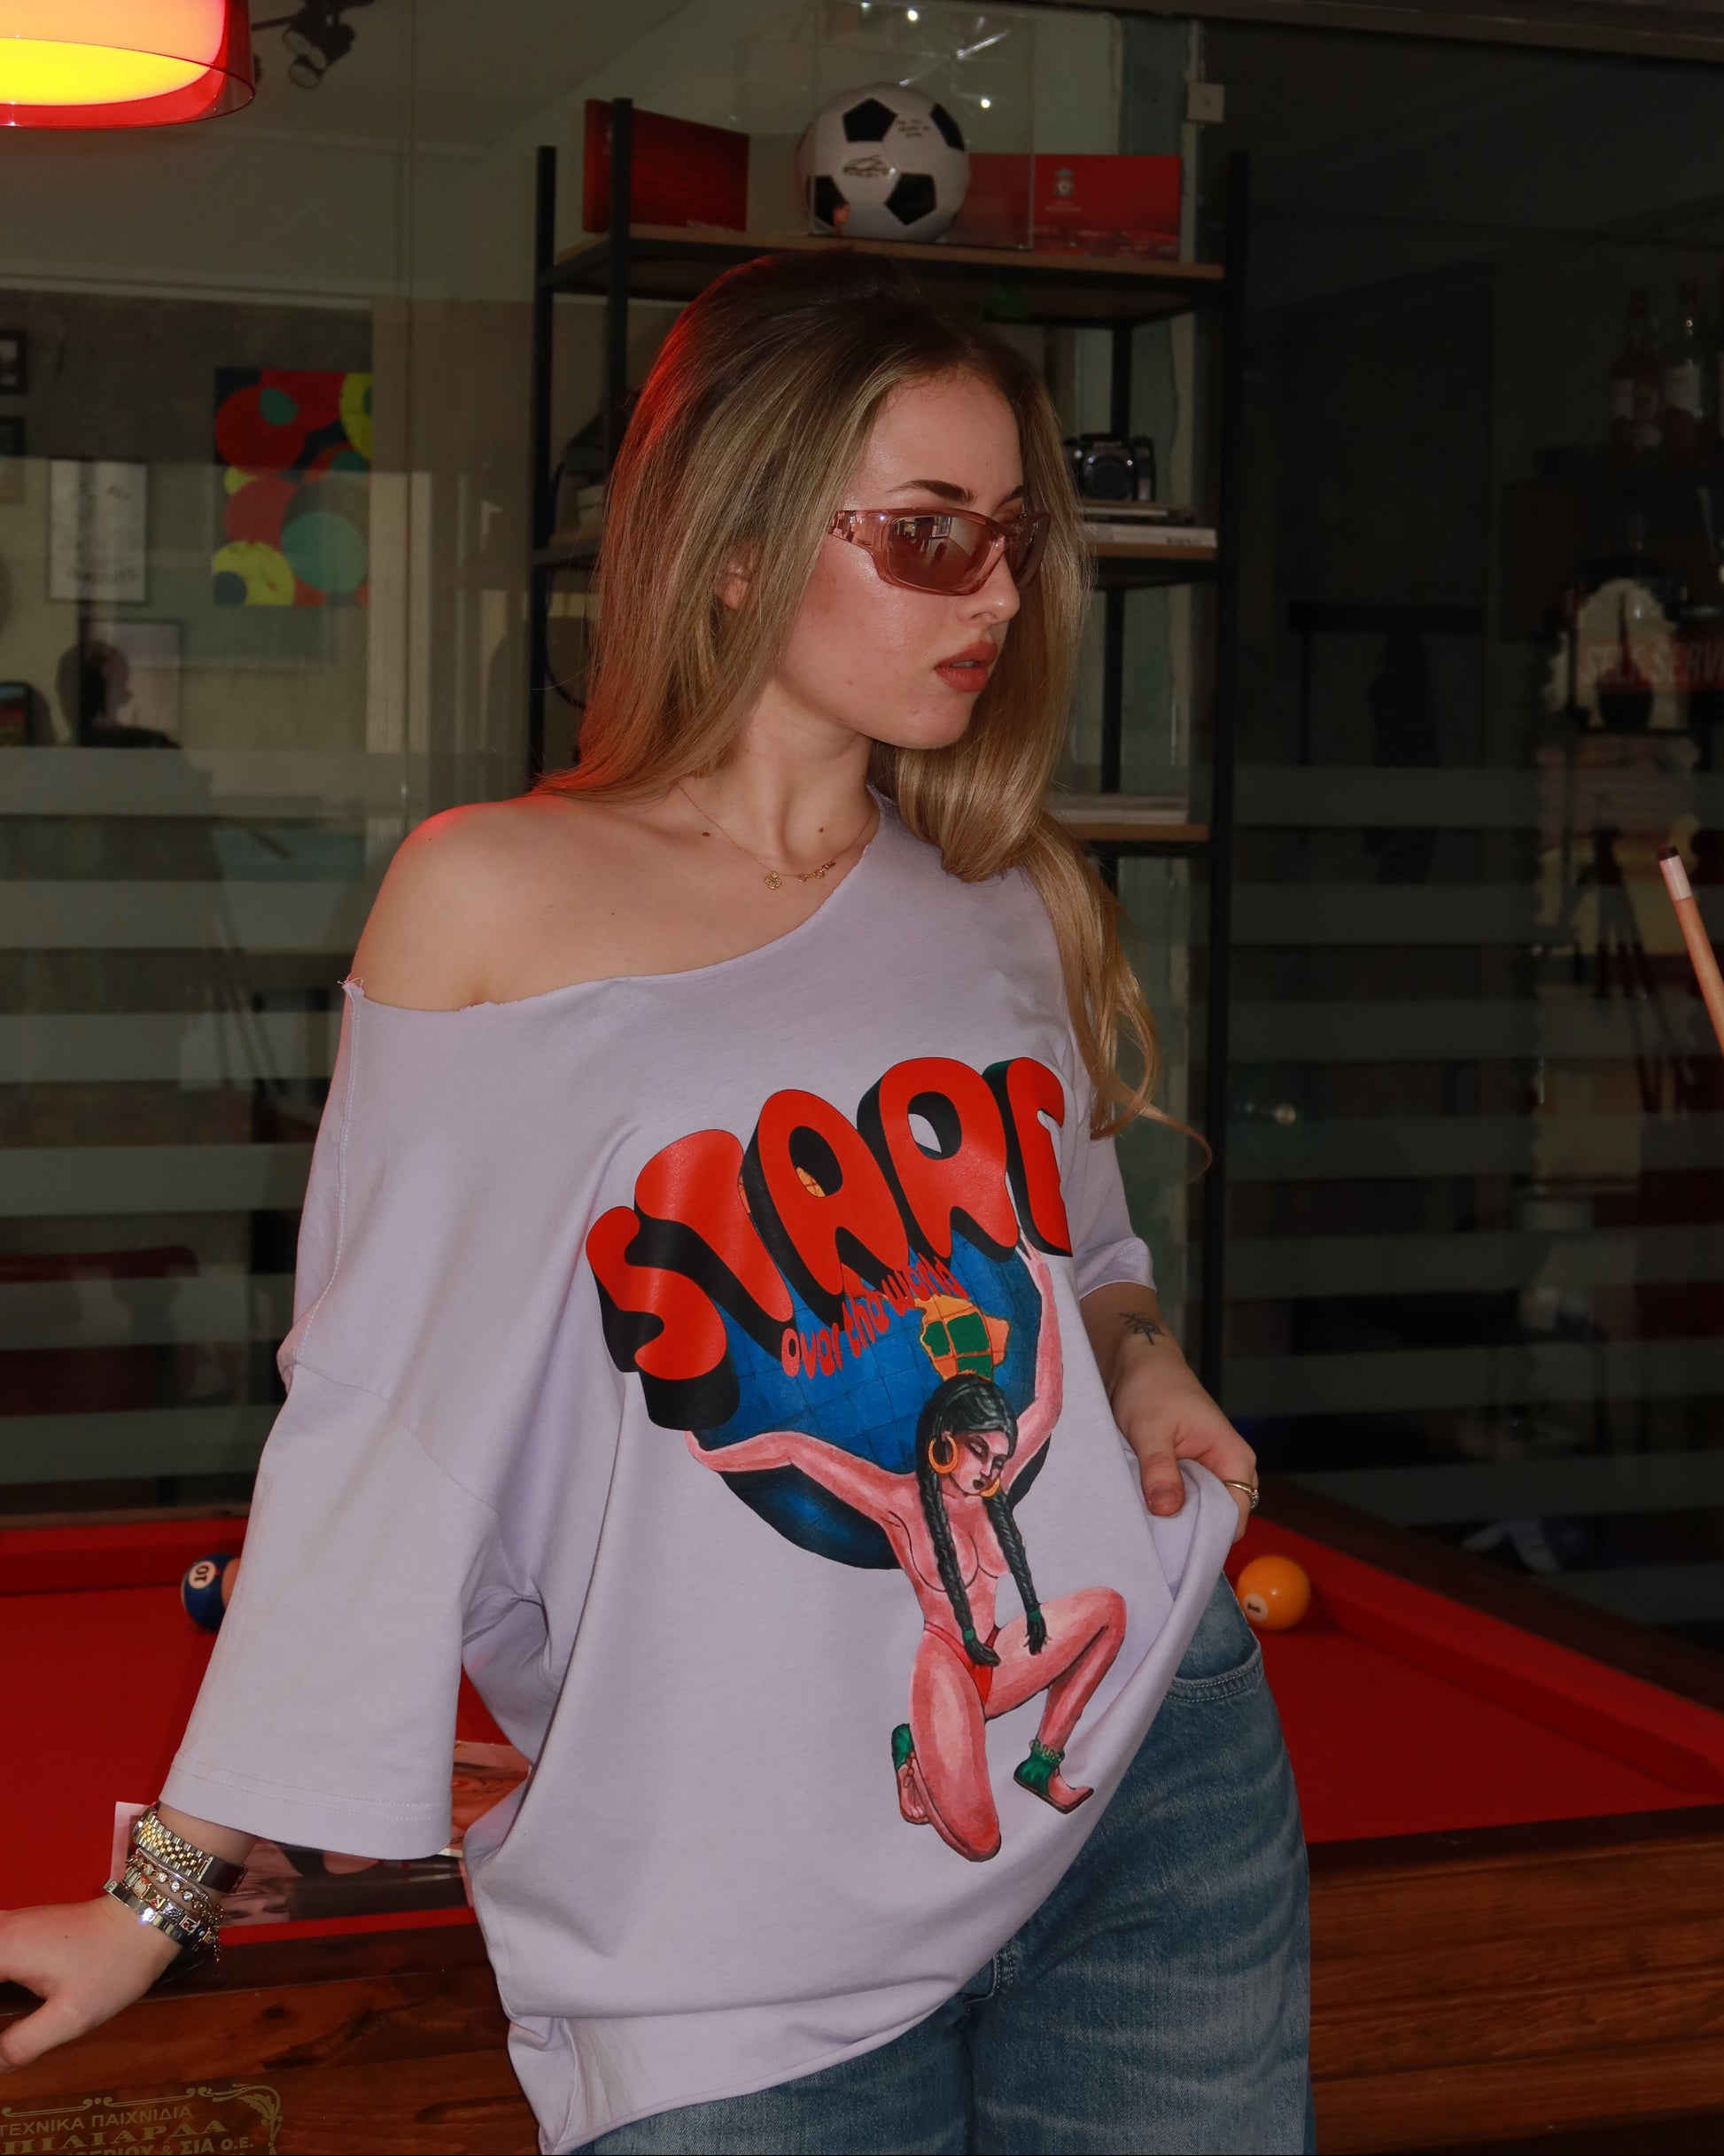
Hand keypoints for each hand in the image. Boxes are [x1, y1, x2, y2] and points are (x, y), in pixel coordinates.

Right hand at [0, 1897, 180, 2073]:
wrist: (148, 1919)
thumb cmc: (112, 1967)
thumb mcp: (71, 2017)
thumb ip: (22, 2045)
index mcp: (3, 1950)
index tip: (1, 2046)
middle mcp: (1, 1930)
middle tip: (7, 2032)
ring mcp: (11, 1924)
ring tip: (8, 2013)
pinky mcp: (22, 1928)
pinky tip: (6, 2002)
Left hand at [1080, 1287, 1256, 1542]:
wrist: (1137, 1361)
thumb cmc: (1151, 1386)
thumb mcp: (1150, 1428)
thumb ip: (1160, 1469)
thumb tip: (1167, 1510)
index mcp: (1233, 1458)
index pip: (1235, 1517)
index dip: (1209, 1537)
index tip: (1176, 1553)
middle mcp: (1227, 1469)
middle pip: (1217, 1520)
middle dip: (1188, 1534)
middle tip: (1153, 1545)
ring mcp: (1207, 1472)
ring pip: (1197, 1513)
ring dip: (1173, 1521)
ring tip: (1144, 1530)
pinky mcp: (1187, 1473)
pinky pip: (1182, 1501)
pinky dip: (1164, 1508)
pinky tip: (1142, 1514)